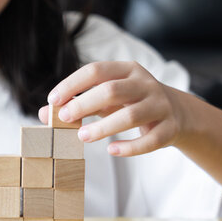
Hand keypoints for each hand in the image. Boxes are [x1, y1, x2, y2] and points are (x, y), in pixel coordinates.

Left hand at [38, 61, 188, 156]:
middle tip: (63, 119)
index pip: (96, 70)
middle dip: (84, 104)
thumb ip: (78, 104)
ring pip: (131, 115)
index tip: (53, 100)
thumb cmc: (132, 103)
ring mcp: (160, 106)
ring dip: (103, 128)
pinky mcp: (169, 128)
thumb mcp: (107, 99)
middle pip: (112, 90)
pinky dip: (129, 147)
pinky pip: (150, 140)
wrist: (178, 114)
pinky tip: (112, 151)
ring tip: (82, 137)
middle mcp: (146, 84)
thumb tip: (43, 114)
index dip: (72, 84)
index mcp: (128, 70)